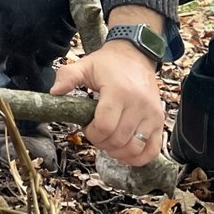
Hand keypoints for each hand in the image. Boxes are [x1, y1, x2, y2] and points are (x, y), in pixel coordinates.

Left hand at [50, 42, 163, 164]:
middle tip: (96, 134)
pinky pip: (153, 149)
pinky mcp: (160, 121)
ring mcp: (152, 115)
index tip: (86, 127)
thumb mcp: (85, 65)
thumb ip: (67, 77)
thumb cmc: (108, 64)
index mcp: (119, 92)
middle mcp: (139, 105)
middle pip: (118, 140)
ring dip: (118, 152)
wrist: (136, 56)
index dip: (91, 133)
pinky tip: (126, 152)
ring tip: (109, 142)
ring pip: (134, 148)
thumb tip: (53, 93)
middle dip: (102, 143)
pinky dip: (139, 157)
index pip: (104, 126)